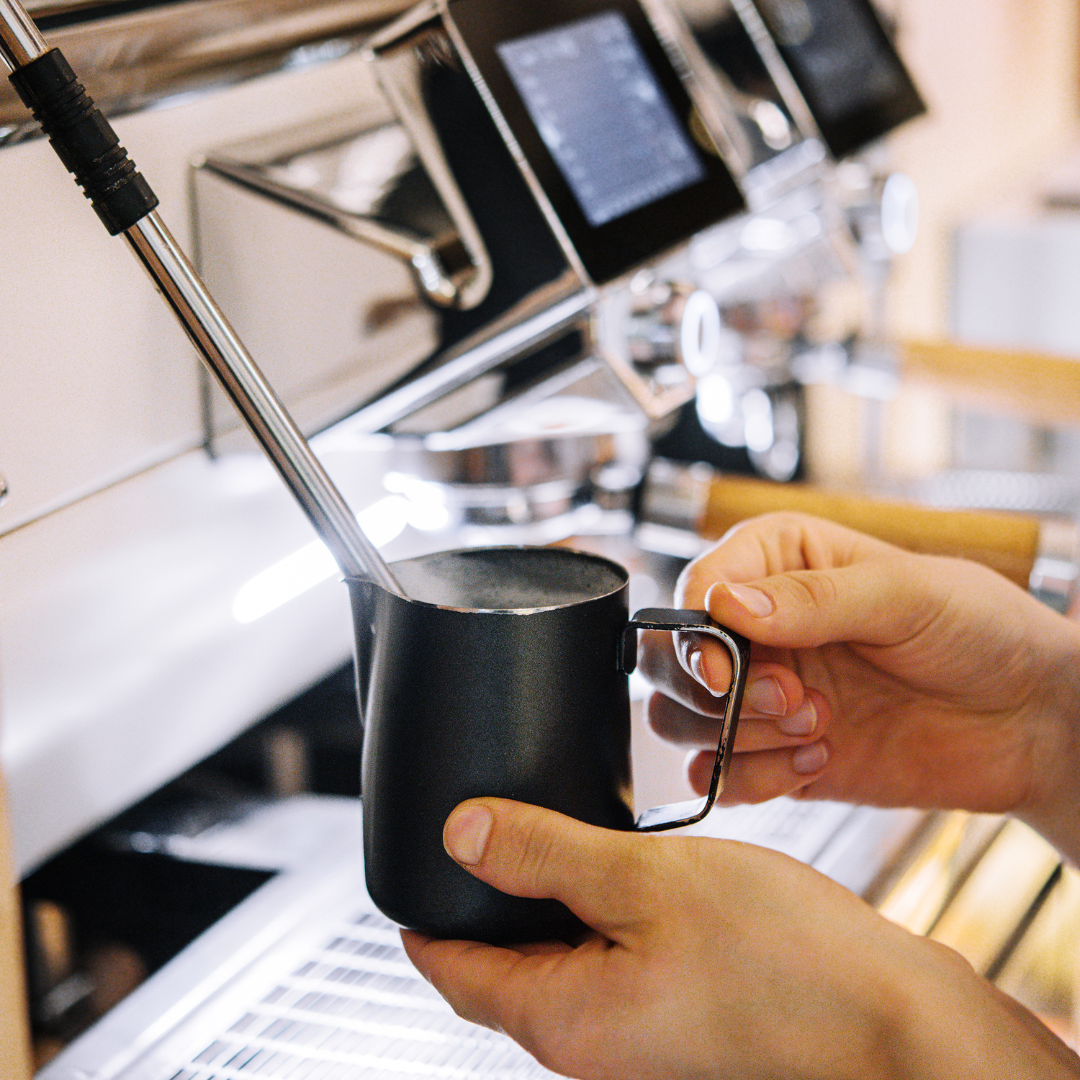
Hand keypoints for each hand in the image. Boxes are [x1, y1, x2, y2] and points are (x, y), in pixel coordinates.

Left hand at [403, 798, 1079, 1079]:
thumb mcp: (645, 880)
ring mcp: (634, 1041)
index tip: (413, 860)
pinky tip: (622, 878)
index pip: (450, 968)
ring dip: (545, 904)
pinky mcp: (674, 1025)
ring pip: (555, 963)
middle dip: (485, 899)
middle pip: (498, 968)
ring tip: (550, 839)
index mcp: (562, 1018)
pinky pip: (605, 968)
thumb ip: (543, 854)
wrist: (897, 1023)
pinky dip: (595, 920)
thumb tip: (459, 834)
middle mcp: (589, 1046)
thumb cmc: (787, 960)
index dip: (424, 909)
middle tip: (485, 828)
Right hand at [638, 513, 1079, 858]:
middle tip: (785, 699)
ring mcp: (764, 695)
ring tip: (815, 727)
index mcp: (780, 562)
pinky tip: (818, 761)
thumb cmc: (984, 633)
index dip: (696, 634)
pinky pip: (719, 775)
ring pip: (679, 718)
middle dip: (713, 689)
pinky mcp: (776, 756)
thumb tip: (725, 607)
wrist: (1034, 724)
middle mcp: (760, 627)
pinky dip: (750, 778)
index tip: (727, 672)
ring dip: (735, 733)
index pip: (696, 589)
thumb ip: (813, 599)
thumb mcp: (908, 595)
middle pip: (670, 657)